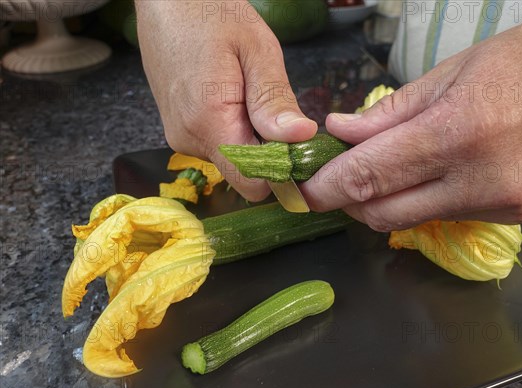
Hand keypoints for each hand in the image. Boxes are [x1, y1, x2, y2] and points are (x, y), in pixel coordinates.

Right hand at [135, 0, 317, 200]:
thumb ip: (274, 100)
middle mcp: (189, 139)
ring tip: (251, 93)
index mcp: (208, 122)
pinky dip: (236, 129)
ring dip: (252, 136)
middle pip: (245, 172)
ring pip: (233, 159)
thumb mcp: (257, 50)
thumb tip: (301, 138)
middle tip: (276, 106)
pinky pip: (218, 144)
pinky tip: (236, 96)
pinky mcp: (180, 129)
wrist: (166, 0)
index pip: (252, 182)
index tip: (300, 145)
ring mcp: (181, 136)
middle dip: (269, 151)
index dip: (282, 170)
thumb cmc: (210, 13)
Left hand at [301, 8, 521, 230]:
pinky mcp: (515, 217)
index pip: (367, 178)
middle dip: (346, 200)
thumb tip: (341, 133)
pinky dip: (423, 200)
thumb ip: (391, 112)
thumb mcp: (455, 71)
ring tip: (381, 167)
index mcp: (456, 133)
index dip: (324, 188)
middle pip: (382, 212)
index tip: (299, 188)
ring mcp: (499, 206)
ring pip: (412, 219)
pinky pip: (447, 216)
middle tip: (334, 175)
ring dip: (383, 200)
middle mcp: (477, 181)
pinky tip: (428, 172)